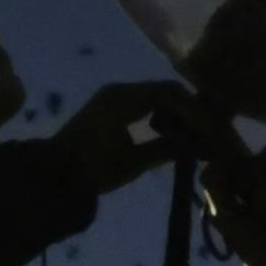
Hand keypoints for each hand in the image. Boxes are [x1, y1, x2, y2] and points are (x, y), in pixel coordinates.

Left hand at [49, 80, 219, 196]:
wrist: (54, 175)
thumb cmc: (93, 169)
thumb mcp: (133, 162)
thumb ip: (166, 148)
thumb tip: (198, 146)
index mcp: (124, 98)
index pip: (170, 93)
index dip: (194, 111)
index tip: (211, 130)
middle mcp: (119, 89)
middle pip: (165, 90)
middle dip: (188, 110)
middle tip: (207, 131)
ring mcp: (113, 96)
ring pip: (156, 94)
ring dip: (176, 111)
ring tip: (192, 134)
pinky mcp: (110, 106)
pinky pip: (143, 101)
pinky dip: (160, 113)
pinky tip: (170, 131)